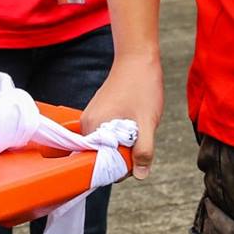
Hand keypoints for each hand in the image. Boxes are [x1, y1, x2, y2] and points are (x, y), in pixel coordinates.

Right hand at [82, 53, 163, 179]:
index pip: (101, 165)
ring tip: (138, 129)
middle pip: (104, 156)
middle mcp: (86, 125)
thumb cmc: (141, 86)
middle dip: (124, 156)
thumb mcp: (147, 122)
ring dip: (125, 146)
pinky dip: (123, 136)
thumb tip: (141, 176)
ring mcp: (92, 119)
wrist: (137, 58)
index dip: (122, 167)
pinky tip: (135, 124)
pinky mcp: (99, 115)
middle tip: (141, 141)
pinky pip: (109, 136)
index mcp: (92, 128)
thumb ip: (144, 151)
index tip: (138, 158)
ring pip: (108, 146)